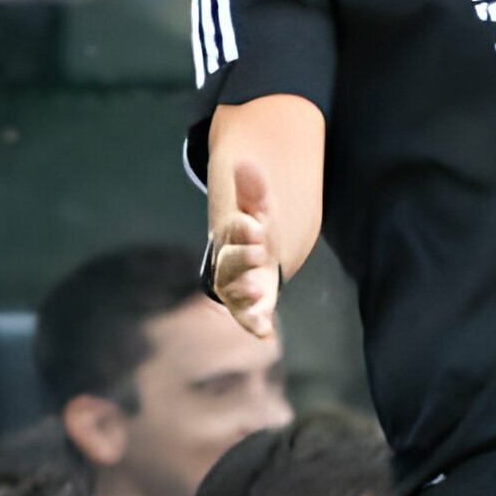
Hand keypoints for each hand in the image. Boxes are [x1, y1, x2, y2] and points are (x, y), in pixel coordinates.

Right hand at [212, 163, 280, 337]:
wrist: (254, 258)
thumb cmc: (255, 230)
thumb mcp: (259, 208)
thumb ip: (254, 190)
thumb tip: (246, 164)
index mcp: (230, 238)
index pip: (234, 232)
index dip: (243, 230)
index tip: (256, 227)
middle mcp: (229, 266)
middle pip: (230, 264)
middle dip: (242, 259)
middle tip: (259, 251)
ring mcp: (238, 289)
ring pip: (235, 294)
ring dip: (246, 294)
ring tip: (260, 291)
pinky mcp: (252, 308)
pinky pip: (250, 318)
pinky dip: (255, 325)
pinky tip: (266, 331)